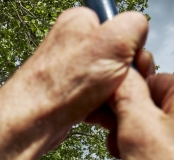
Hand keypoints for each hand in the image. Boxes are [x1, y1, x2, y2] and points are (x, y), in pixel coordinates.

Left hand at [0, 7, 149, 152]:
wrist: (33, 123)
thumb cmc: (61, 83)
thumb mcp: (113, 40)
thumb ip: (134, 26)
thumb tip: (140, 32)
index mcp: (81, 23)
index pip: (123, 29)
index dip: (134, 48)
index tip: (134, 62)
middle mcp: (75, 47)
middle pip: (122, 60)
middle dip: (128, 78)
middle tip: (120, 86)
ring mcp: (74, 75)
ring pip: (114, 86)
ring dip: (119, 98)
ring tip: (108, 103)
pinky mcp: (73, 100)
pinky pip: (102, 105)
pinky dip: (106, 113)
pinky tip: (101, 117)